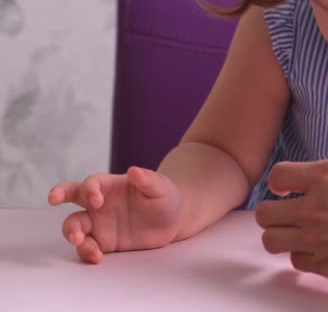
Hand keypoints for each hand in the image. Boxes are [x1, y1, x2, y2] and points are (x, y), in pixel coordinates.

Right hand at [48, 167, 183, 263]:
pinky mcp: (104, 242)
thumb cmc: (166, 197)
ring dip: (72, 232)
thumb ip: (147, 180)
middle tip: (53, 199)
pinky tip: (97, 257)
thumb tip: (135, 171)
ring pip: (75, 225)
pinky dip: (87, 252)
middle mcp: (99, 203)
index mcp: (111, 185)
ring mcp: (99, 223)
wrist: (174, 221)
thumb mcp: (161, 187)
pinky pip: (87, 246)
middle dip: (59, 194)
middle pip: (71, 196)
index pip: (91, 183)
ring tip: (79, 241)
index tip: (96, 201)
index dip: (90, 190)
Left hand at [255, 159, 327, 284]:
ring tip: (297, 236)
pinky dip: (304, 258)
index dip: (279, 183)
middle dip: (274, 214)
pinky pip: (298, 263)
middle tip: (288, 216)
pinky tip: (319, 253)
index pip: (278, 176)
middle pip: (265, 214)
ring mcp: (316, 239)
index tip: (286, 189)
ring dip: (281, 237)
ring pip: (271, 241)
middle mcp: (313, 207)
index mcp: (325, 177)